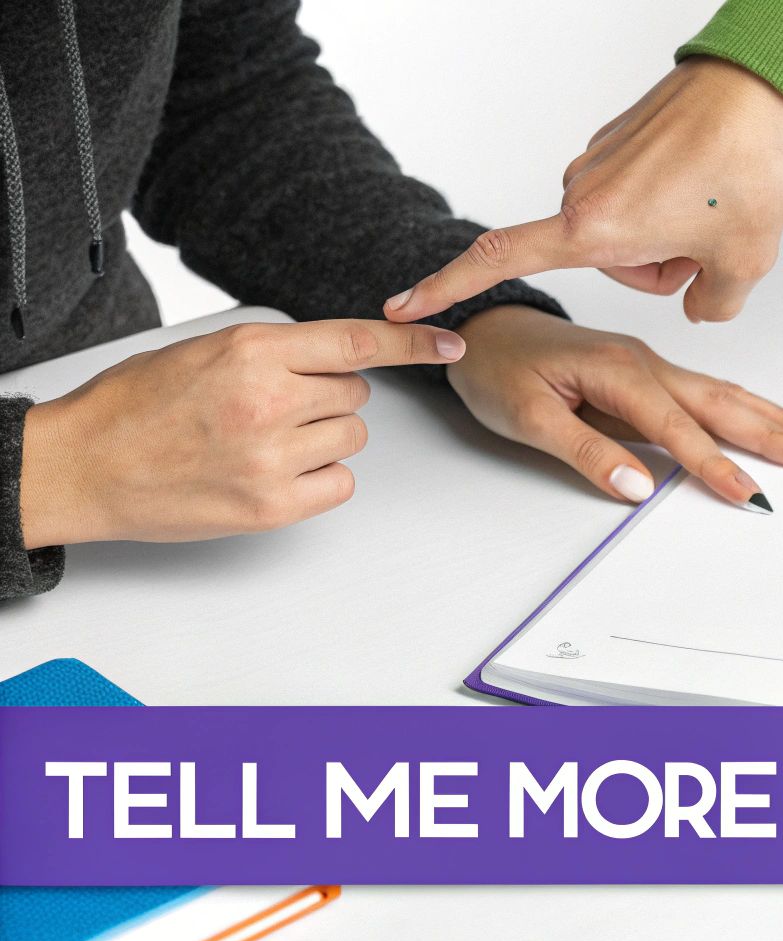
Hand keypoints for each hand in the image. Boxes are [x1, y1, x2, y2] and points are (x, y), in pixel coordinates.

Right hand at [18, 320, 463, 546]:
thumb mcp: (205, 351)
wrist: (83, 465)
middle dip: (328, 398)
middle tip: (276, 408)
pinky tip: (275, 472)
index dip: (412, 342)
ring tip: (266, 441)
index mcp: (252, 351)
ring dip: (324, 438)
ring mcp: (272, 456)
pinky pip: (339, 483)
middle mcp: (269, 399)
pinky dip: (319, 479)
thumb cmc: (134, 406)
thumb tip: (333, 357)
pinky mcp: (272, 505)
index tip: (449, 343)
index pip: (357, 341)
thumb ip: (273, 352)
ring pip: (352, 438)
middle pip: (355, 394)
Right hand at [386, 57, 782, 325]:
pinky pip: (640, 196)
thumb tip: (700, 307)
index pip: (501, 261)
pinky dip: (675, 202)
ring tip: (716, 204)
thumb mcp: (744, 264)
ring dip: (672, 233)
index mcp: (595, 227)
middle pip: (611, 263)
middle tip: (710, 241)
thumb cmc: (745, 166)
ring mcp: (599, 163)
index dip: (449, 287)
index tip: (404, 307)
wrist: (759, 86)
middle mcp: (583, 191)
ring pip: (629, 231)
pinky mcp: (619, 142)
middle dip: (662, 265)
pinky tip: (711, 181)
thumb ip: (712, 305)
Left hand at [447, 306, 782, 506]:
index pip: (678, 427)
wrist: (482, 329)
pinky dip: (748, 407)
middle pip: (721, 403)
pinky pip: (708, 393)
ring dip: (773, 416)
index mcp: (618, 371)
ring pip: (723, 395)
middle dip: (775, 430)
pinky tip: (771, 416)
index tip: (749, 493)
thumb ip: (584, 450)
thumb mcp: (526, 416)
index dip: (715, 464)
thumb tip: (637, 486)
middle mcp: (645, 363)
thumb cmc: (497, 369)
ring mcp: (651, 366)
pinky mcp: (649, 375)